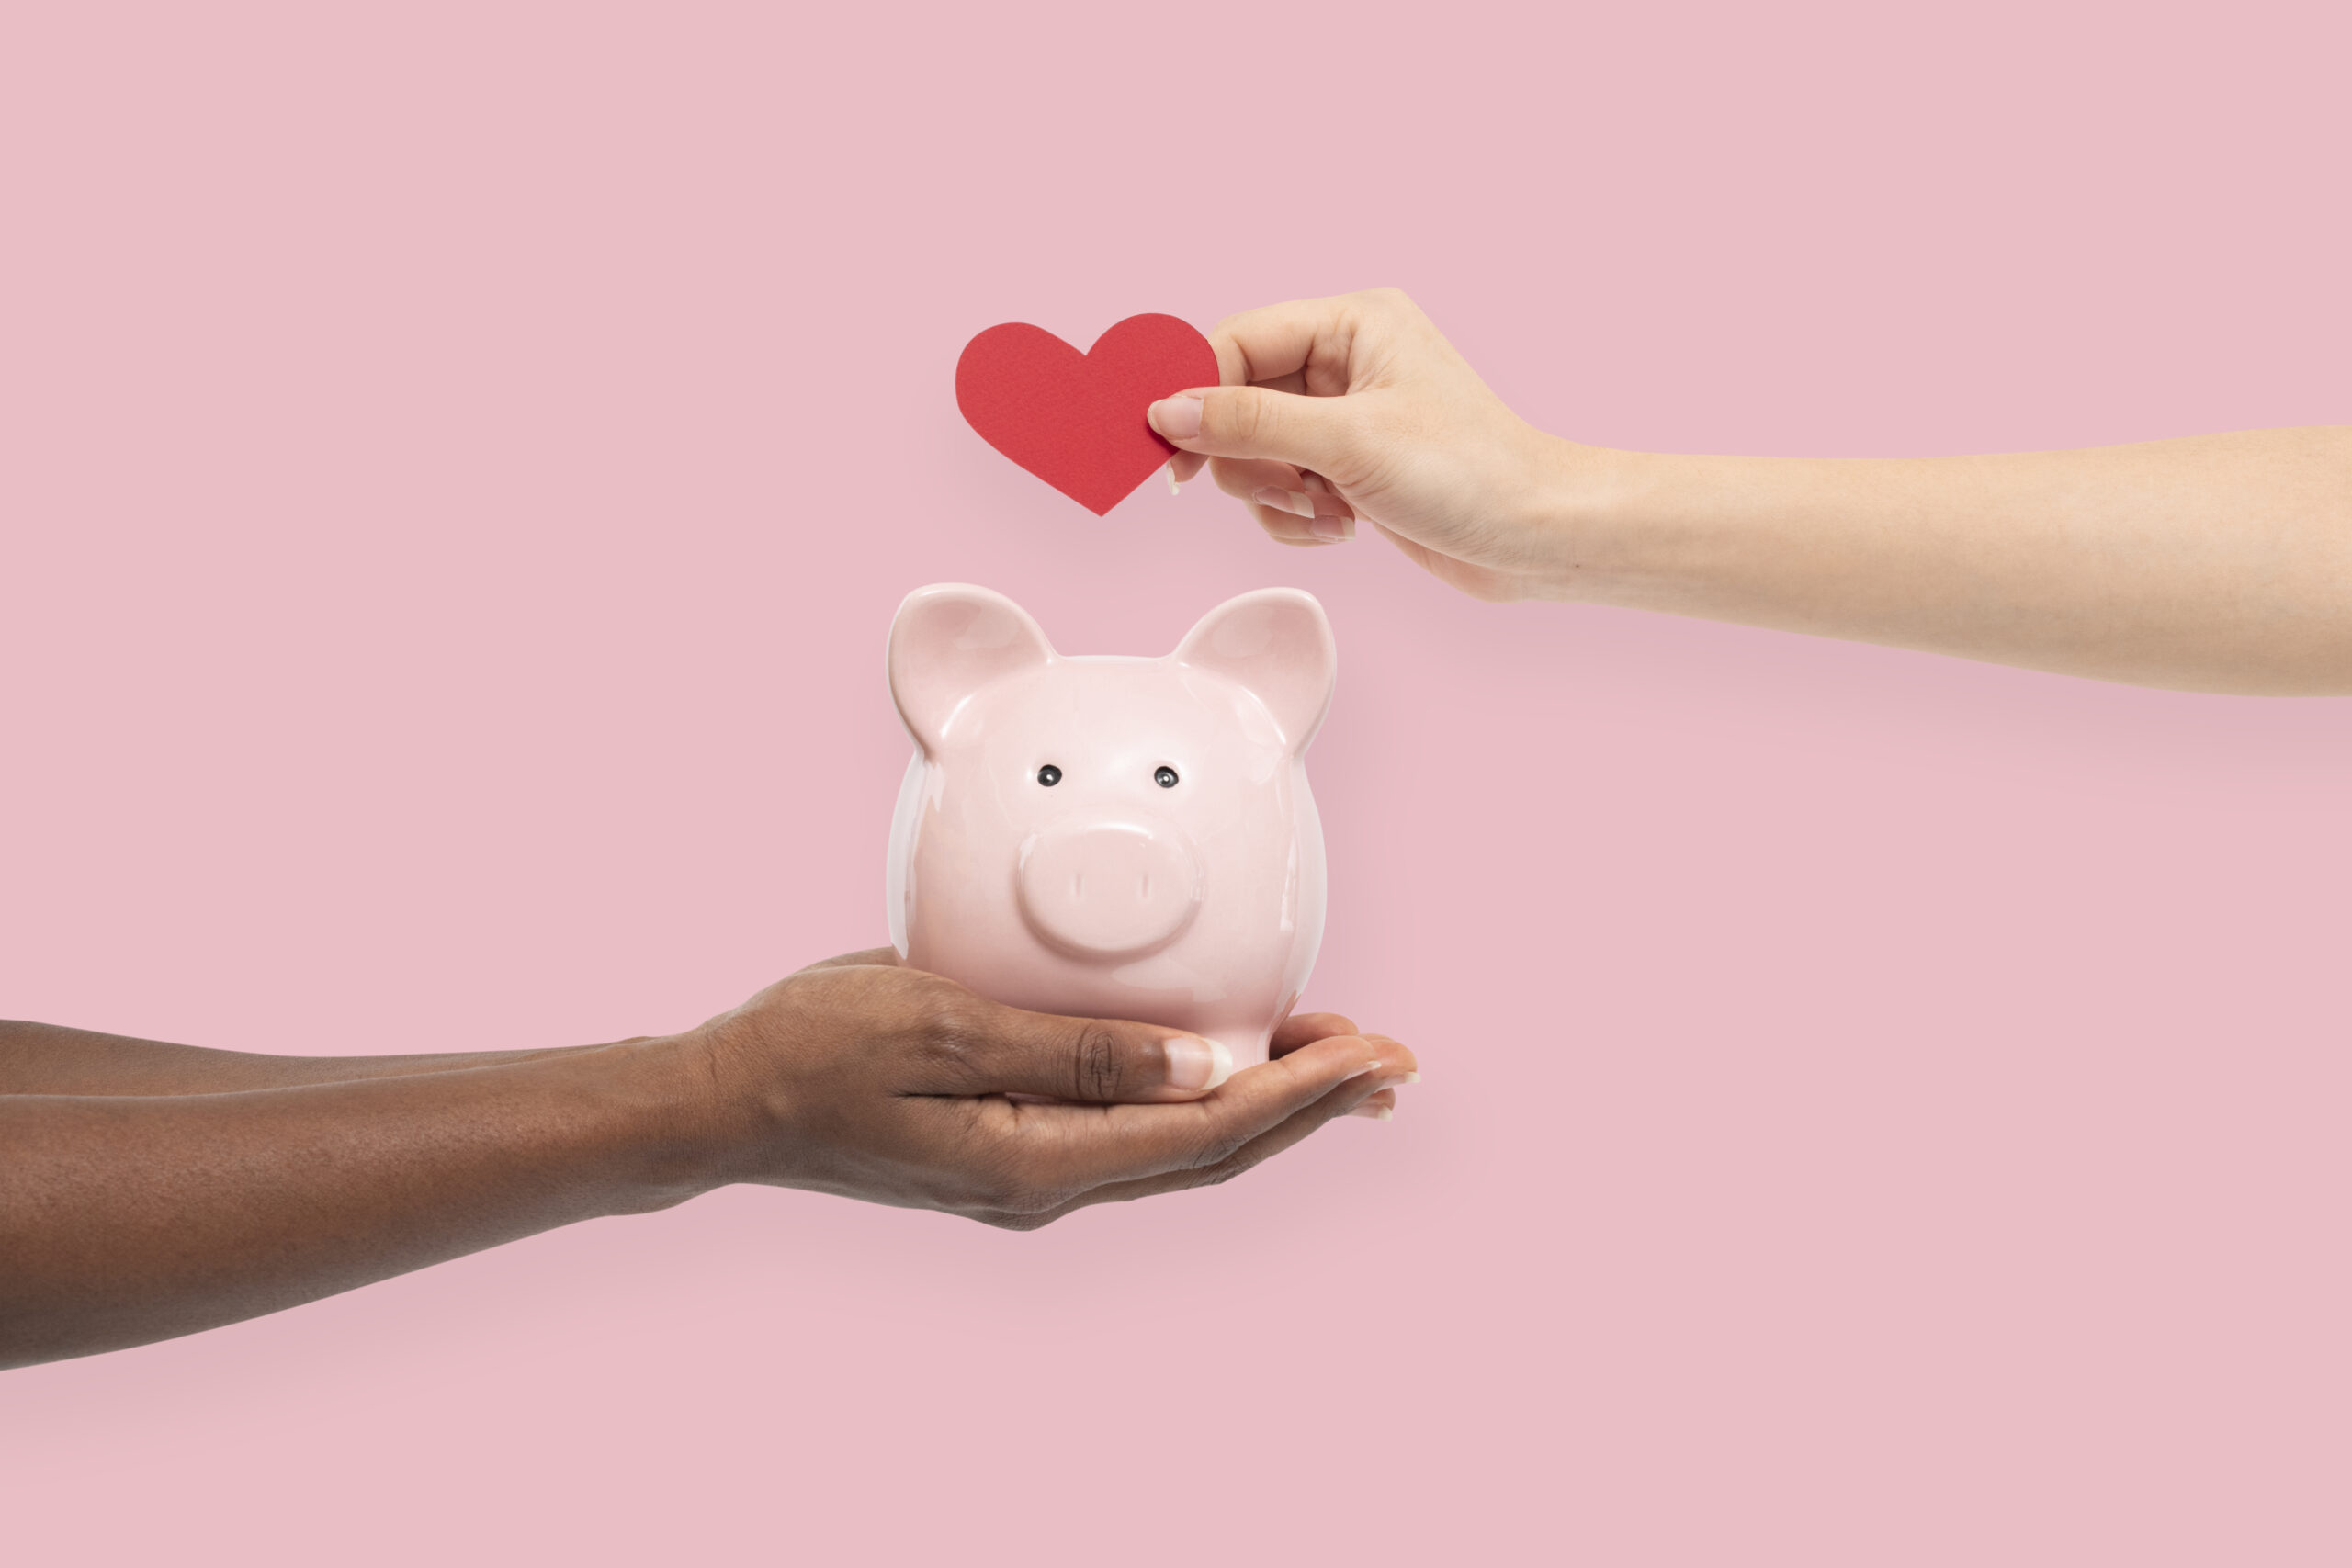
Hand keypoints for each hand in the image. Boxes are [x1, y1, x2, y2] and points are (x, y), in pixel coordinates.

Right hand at [683, 949, 1415, 1229]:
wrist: (728, 1101)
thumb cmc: (816, 1048)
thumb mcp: (941, 1025)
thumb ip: (1073, 1048)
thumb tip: (1203, 1067)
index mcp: (1040, 1161)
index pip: (1208, 1133)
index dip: (1303, 1093)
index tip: (1378, 1049)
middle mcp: (1051, 1181)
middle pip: (1214, 1152)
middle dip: (1311, 1106)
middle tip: (1395, 1060)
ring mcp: (1033, 1170)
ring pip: (1181, 1145)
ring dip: (1265, 1101)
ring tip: (1339, 1059)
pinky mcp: (1015, 1143)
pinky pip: (1134, 1125)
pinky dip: (1199, 1093)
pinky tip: (1223, 1056)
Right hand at [1150, 288, 1576, 600]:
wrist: (1537, 537)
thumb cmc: (1469, 474)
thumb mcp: (1347, 441)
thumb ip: (1248, 423)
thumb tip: (1167, 412)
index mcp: (1351, 323)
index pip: (1236, 342)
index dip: (1194, 393)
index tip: (1166, 448)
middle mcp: (1345, 361)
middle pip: (1235, 401)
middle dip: (1250, 459)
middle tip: (1285, 489)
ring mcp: (1345, 416)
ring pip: (1252, 453)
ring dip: (1276, 495)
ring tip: (1329, 510)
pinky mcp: (1348, 466)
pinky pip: (1280, 487)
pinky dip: (1298, 515)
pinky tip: (1345, 527)